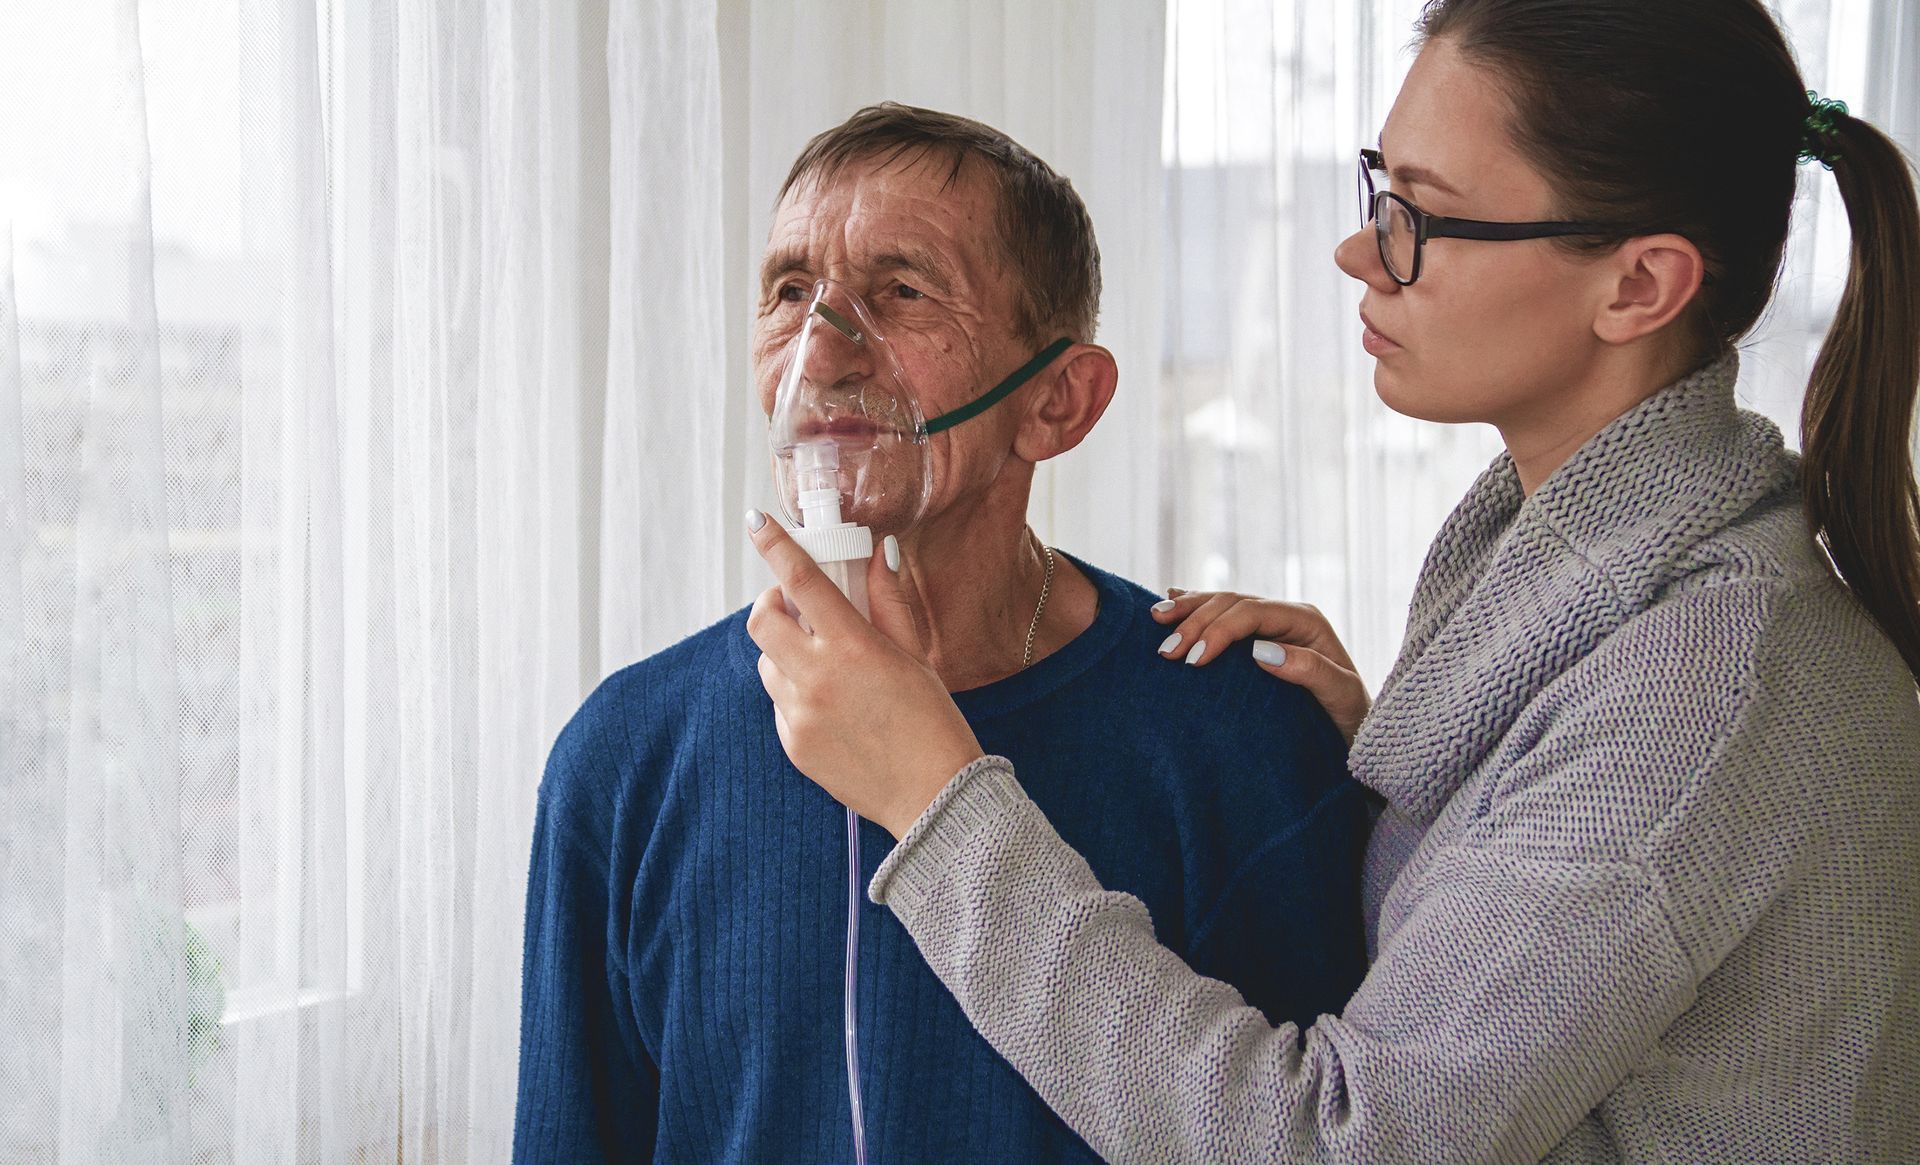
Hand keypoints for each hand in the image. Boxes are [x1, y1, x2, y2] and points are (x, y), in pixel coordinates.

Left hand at [745, 511, 985, 838]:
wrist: (933, 796)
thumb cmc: (932, 722)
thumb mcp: (917, 655)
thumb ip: (889, 602)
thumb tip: (878, 554)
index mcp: (853, 647)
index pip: (802, 581)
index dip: (775, 546)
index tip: (759, 523)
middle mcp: (816, 678)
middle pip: (761, 622)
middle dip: (772, 604)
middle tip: (795, 606)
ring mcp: (799, 715)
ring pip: (767, 664)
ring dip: (785, 653)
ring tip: (825, 666)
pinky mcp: (792, 745)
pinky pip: (780, 705)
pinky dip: (797, 695)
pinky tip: (834, 709)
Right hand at [1152, 588, 1370, 743]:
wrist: (1355, 728)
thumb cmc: (1351, 716)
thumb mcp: (1341, 697)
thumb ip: (1310, 671)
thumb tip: (1262, 651)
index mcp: (1305, 620)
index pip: (1251, 612)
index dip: (1218, 630)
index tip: (1193, 661)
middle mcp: (1286, 615)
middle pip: (1231, 603)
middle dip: (1194, 623)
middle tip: (1165, 652)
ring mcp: (1271, 623)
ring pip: (1221, 603)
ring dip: (1187, 610)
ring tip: (1155, 619)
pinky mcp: (1257, 636)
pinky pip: (1221, 614)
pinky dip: (1194, 608)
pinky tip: (1171, 600)